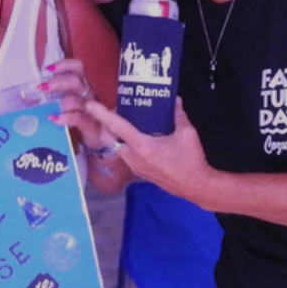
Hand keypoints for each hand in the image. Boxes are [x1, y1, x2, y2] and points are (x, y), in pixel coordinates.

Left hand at [43, 59, 117, 152]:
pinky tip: (53, 118)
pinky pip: (78, 118)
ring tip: (46, 107)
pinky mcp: (90, 124)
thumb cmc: (80, 117)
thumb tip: (27, 99)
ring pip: (76, 100)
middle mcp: (89, 94)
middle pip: (76, 82)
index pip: (78, 68)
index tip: (48, 68)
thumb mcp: (66, 105)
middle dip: (58, 82)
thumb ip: (50, 99)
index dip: (65, 65)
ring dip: (60, 102)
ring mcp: (91, 109)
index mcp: (83, 85)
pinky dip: (65, 117)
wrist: (100, 138)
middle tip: (42, 87)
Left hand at [82, 99, 212, 195]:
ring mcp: (136, 167)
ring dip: (116, 135)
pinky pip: (127, 155)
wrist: (196, 186)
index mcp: (142, 146)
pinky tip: (140, 137)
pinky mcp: (140, 172)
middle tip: (116, 112)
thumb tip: (174, 100)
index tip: (90, 105)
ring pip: (117, 148)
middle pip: (110, 139)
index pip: (117, 127)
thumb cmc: (190, 160)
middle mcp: (133, 158)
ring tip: (128, 122)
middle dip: (106, 125)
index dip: (102, 115)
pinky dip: (126, 144)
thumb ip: (178, 115)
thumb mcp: (187, 133)